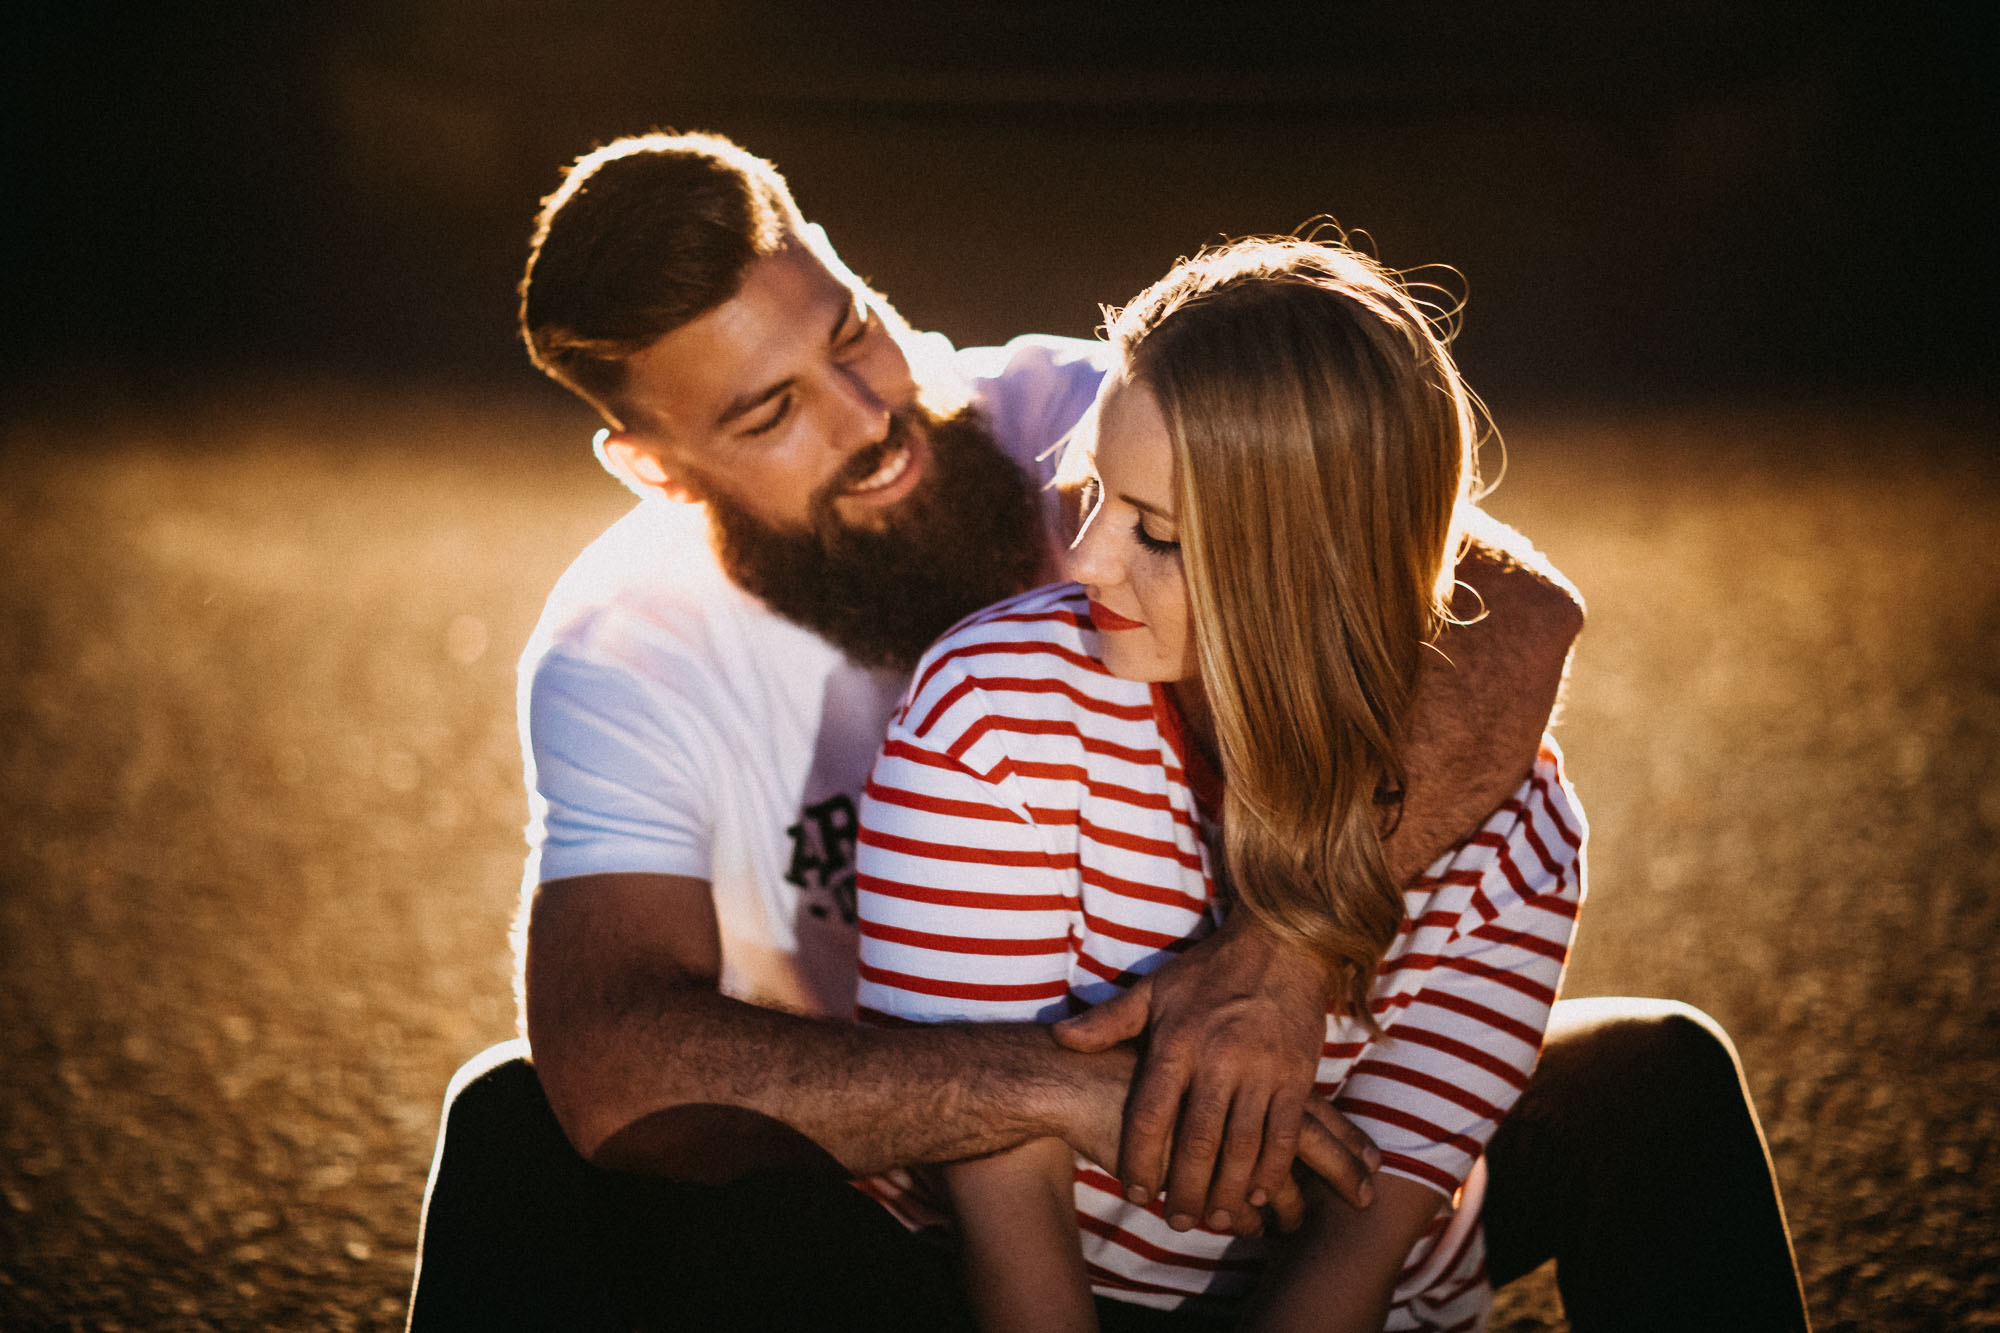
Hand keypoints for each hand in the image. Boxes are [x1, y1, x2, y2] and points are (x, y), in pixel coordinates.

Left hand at [1053, 913, 1379, 1233]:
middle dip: (1184, 1191)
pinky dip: (1271, 1170)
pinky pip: (1284, 1135)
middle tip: (1177, 1222)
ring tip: (1213, 1218)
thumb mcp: (1155, 988)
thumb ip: (1109, 1021)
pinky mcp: (1297, 1075)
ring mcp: (1261, 1070)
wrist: (1282, 940)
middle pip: (1196, 1143)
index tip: (1135, 1193)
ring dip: (1227, 1191)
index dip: (1139, 1160)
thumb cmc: (1210, 970)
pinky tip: (1257, 1193)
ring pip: (1241, 1147)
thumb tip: (1060, 1039)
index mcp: (1176, 1041)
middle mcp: (1218, 1059)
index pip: (1150, 1115)